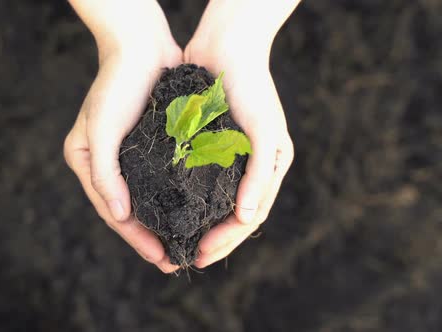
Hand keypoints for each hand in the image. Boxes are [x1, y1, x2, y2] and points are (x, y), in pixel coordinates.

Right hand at [64, 0, 181, 272]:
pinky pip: (165, 180)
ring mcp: (132, 156)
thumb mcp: (101, 129)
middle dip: (152, 238)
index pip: (113, 212)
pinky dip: (176, 198)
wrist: (142, 46)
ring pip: (150, 199)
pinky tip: (194, 211)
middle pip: (131, 211)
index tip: (162, 258)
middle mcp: (109, 164)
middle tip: (176, 261)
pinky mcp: (155, 146)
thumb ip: (104, 174)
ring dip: (167, 222)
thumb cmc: (116, 85)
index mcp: (88, 163)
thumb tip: (119, 215)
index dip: (137, 239)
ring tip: (188, 244)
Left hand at [184, 0, 297, 267]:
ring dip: (199, 223)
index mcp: (271, 167)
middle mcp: (252, 166)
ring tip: (177, 241)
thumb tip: (247, 219)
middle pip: (233, 215)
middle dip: (212, 240)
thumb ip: (259, 176)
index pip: (251, 217)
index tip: (200, 255)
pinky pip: (199, 179)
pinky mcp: (209, 144)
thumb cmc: (251, 88)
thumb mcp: (264, 133)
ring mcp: (230, 156)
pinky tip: (170, 208)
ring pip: (215, 201)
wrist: (227, 47)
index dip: (227, 239)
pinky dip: (188, 198)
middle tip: (186, 258)